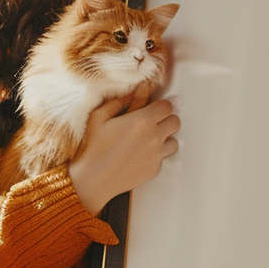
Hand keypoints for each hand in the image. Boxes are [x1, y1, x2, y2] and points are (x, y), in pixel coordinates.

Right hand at [67, 86, 179, 214]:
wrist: (93, 179)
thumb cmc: (93, 146)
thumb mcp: (100, 116)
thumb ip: (121, 99)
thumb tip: (141, 87)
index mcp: (142, 120)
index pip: (167, 106)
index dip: (160, 105)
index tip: (152, 108)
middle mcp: (153, 137)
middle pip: (175, 122)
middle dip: (166, 119)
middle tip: (151, 122)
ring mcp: (156, 155)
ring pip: (174, 141)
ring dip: (165, 138)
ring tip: (148, 139)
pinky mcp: (154, 169)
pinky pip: (163, 157)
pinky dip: (156, 154)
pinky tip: (140, 153)